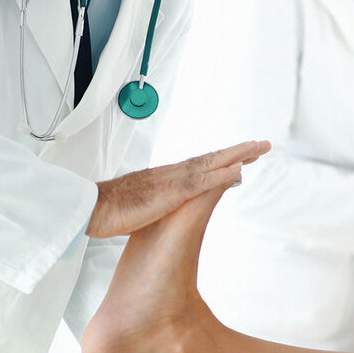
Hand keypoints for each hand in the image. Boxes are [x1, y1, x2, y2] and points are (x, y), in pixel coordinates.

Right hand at [87, 140, 270, 237]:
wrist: (91, 208)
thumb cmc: (109, 208)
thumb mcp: (141, 204)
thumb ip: (157, 201)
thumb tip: (166, 204)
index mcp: (166, 178)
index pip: (200, 164)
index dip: (222, 159)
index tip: (243, 155)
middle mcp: (173, 174)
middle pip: (211, 158)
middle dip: (238, 151)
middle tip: (262, 144)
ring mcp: (173, 181)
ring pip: (211, 163)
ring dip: (236, 155)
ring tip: (257, 148)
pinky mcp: (171, 193)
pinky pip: (202, 182)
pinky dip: (221, 174)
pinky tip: (239, 171)